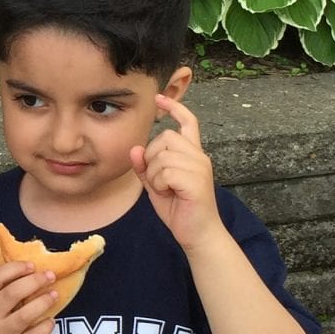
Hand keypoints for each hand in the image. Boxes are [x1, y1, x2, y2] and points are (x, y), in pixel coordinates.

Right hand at [0, 261, 57, 333]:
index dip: (15, 268)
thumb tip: (30, 271)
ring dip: (43, 302)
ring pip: (25, 315)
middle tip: (50, 276)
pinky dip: (46, 326)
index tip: (31, 265)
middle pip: (12, 293)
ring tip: (54, 294)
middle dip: (35, 281)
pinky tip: (51, 320)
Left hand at [130, 94, 224, 249]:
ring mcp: (199, 167)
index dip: (174, 108)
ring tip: (165, 190)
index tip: (159, 98)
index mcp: (192, 155)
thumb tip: (135, 149)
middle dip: (152, 158)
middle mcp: (199, 156)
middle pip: (165, 137)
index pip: (188, 122)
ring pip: (162, 155)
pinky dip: (160, 184)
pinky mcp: (196, 180)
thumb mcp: (156, 186)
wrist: (198, 235)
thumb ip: (145, 167)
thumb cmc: (179, 210)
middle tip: (160, 182)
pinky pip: (165, 171)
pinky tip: (169, 194)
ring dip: (155, 175)